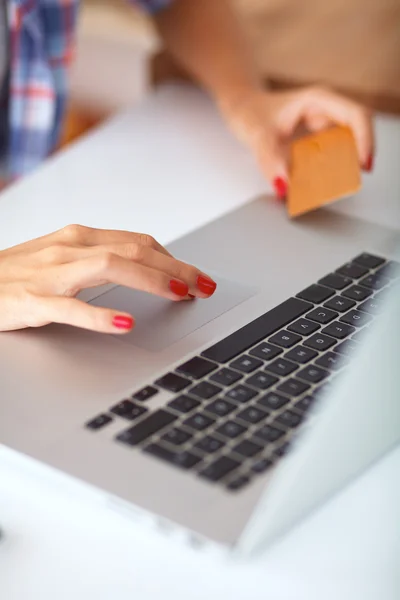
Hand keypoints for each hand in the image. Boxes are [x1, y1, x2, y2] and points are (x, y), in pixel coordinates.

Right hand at [0, 225, 216, 332]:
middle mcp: (68, 248)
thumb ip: (97, 261)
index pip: (138, 242)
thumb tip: (141, 268)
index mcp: (77, 238)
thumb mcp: (59, 259)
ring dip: (151, 279)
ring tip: (180, 294)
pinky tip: (124, 322)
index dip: (173, 258)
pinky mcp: (32, 301)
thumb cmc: (13, 274)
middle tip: (205, 286)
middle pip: (134, 250)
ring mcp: (50, 273)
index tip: (197, 275)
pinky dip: (100, 315)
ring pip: (110, 267)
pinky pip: (70, 307)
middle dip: (176, 268)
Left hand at [218, 86, 373, 198]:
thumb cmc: (249, 111)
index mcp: (318, 100)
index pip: (355, 116)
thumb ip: (269, 160)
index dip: (365, 140)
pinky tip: (321, 183)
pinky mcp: (317, 139)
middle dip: (358, 156)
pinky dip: (330, 169)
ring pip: (347, 145)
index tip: (363, 164)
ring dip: (344, 165)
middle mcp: (325, 111)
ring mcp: (323, 124)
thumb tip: (284, 185)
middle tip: (351, 180)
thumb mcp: (256, 134)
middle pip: (357, 131)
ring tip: (336, 184)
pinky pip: (332, 155)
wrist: (240, 107)